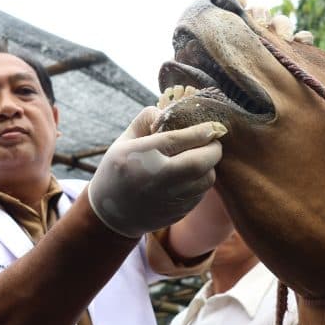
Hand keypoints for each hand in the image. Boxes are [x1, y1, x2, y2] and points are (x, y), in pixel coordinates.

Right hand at [87, 106, 225, 238]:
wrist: (111, 215)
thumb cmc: (119, 169)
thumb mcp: (125, 140)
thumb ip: (147, 120)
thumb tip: (176, 110)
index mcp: (139, 157)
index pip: (177, 140)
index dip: (200, 131)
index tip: (213, 126)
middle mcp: (155, 180)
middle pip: (199, 162)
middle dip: (213, 148)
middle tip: (213, 141)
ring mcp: (168, 200)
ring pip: (206, 179)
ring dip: (209, 165)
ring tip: (200, 157)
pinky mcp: (178, 213)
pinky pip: (202, 193)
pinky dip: (202, 181)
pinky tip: (191, 175)